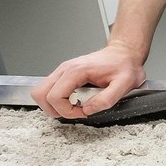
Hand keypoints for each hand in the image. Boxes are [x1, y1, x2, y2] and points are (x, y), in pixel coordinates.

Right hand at [32, 43, 146, 118]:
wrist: (124, 53)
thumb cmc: (124, 65)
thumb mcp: (125, 84)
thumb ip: (107, 99)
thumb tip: (88, 110)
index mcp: (77, 71)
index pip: (54, 96)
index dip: (66, 111)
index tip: (83, 112)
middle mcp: (65, 69)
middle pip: (40, 94)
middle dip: (54, 109)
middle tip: (74, 112)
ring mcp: (63, 70)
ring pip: (41, 92)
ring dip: (53, 105)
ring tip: (74, 107)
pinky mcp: (64, 74)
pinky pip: (50, 89)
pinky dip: (57, 100)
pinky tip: (74, 100)